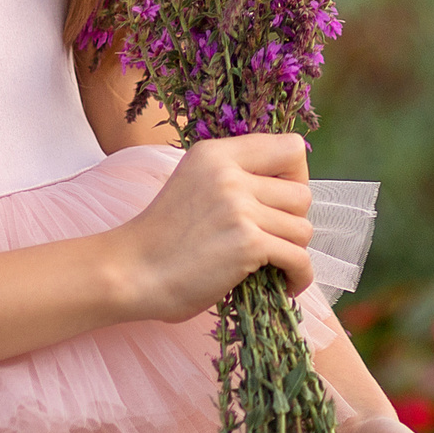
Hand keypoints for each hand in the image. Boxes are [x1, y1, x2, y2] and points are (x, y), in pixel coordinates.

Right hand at [109, 134, 313, 321]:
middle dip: (293, 222)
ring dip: (293, 252)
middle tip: (273, 240)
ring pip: (303, 228)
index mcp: (217, 153)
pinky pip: (299, 258)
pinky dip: (299, 277)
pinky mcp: (246, 243)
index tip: (280, 203)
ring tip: (273, 265)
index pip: (290, 147)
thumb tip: (286, 186)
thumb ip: (233, 175)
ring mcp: (239, 207)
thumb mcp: (194, 183)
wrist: (130, 272)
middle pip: (302, 193)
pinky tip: (284, 285)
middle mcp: (230, 173)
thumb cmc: (162, 237)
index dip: (296, 177)